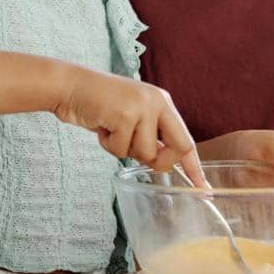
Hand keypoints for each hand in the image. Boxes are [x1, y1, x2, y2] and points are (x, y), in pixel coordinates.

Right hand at [54, 70, 205, 186]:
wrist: (70, 86)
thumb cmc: (99, 104)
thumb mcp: (132, 115)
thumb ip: (149, 134)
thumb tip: (162, 162)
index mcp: (162, 103)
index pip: (185, 139)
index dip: (193, 166)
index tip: (202, 187)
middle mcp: (157, 102)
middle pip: (178, 148)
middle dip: (159, 161)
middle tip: (135, 151)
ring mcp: (142, 107)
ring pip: (146, 154)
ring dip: (124, 149)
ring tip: (111, 129)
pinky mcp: (125, 115)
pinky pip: (122, 150)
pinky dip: (108, 145)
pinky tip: (101, 126)